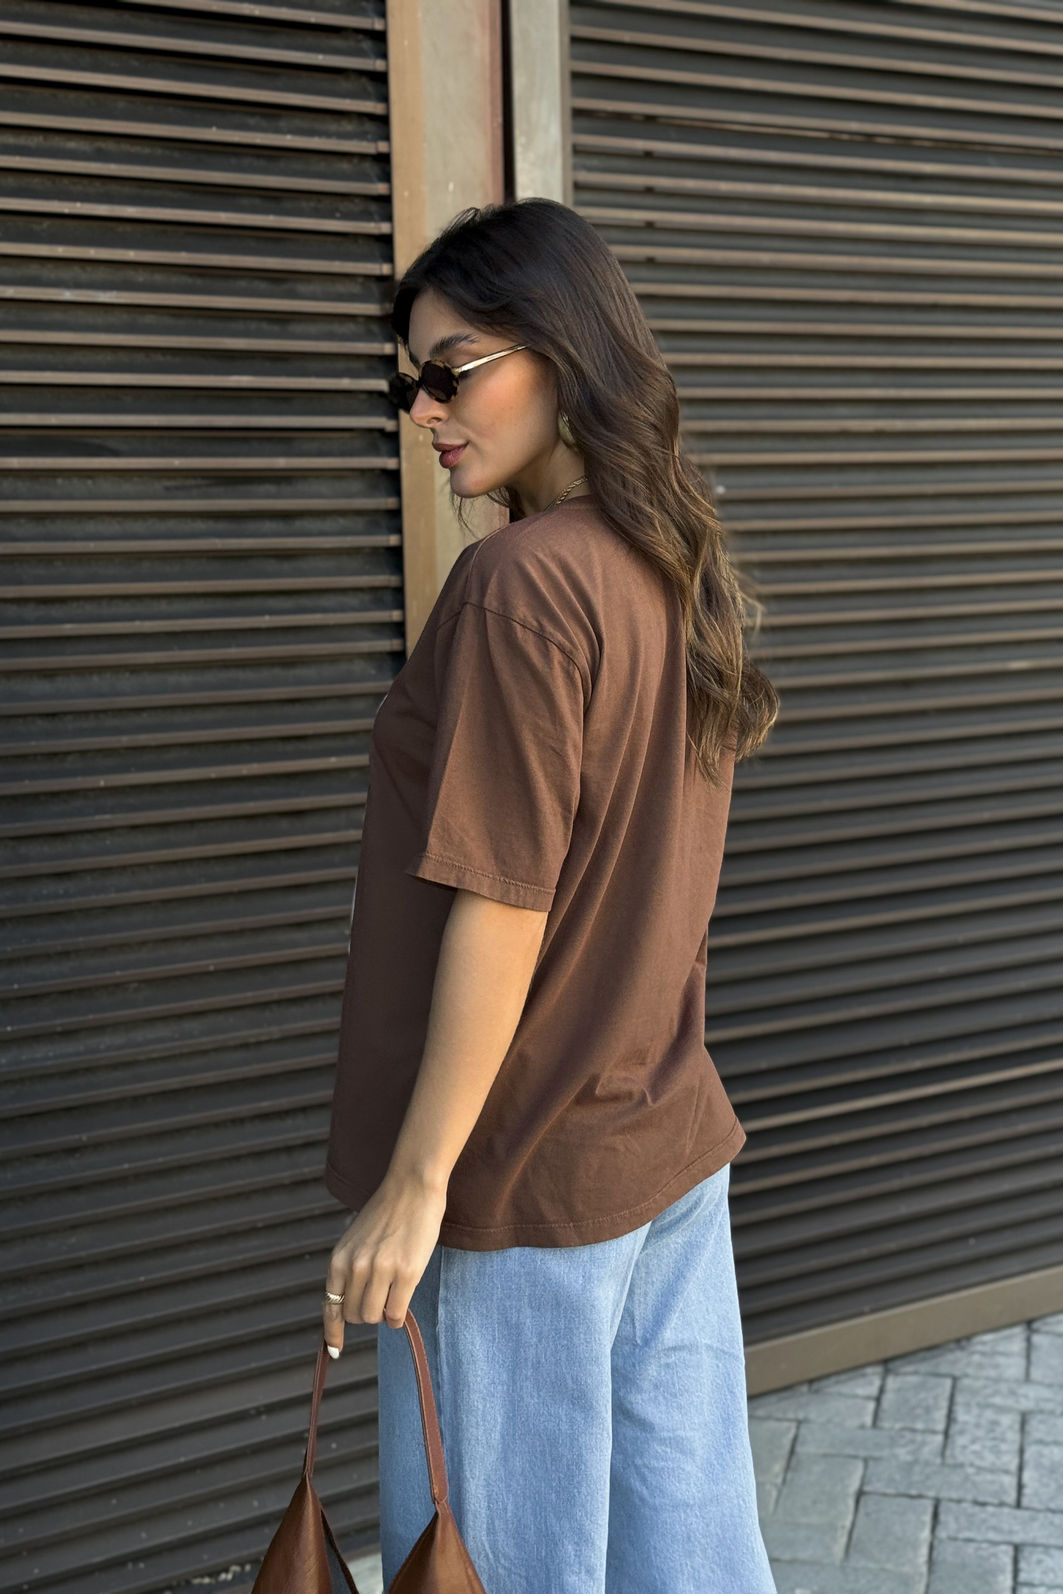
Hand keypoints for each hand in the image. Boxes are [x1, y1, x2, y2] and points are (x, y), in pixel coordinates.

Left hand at [323, 1171, 447, 1357]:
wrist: (412, 1186)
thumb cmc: (387, 1212)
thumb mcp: (356, 1239)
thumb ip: (350, 1268)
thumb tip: (351, 1305)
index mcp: (339, 1258)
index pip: (330, 1306)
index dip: (332, 1333)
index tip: (335, 1350)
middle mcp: (356, 1267)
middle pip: (354, 1315)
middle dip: (366, 1313)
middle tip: (380, 1297)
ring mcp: (381, 1270)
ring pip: (374, 1317)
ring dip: (383, 1313)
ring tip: (393, 1294)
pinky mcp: (407, 1273)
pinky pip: (396, 1314)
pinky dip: (398, 1316)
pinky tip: (402, 1303)